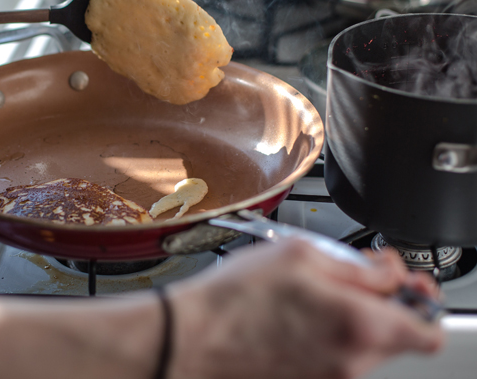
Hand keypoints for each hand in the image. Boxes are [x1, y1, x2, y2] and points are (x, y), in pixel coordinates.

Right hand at [167, 239, 443, 378]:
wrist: (193, 337)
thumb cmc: (235, 299)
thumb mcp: (301, 254)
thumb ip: (359, 266)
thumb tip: (384, 275)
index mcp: (360, 325)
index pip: (428, 329)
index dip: (418, 298)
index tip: (400, 282)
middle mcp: (352, 362)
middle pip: (395, 336)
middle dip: (379, 304)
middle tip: (348, 278)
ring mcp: (329, 378)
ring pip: (362, 346)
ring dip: (349, 318)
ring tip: (309, 294)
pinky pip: (333, 358)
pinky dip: (325, 336)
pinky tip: (293, 315)